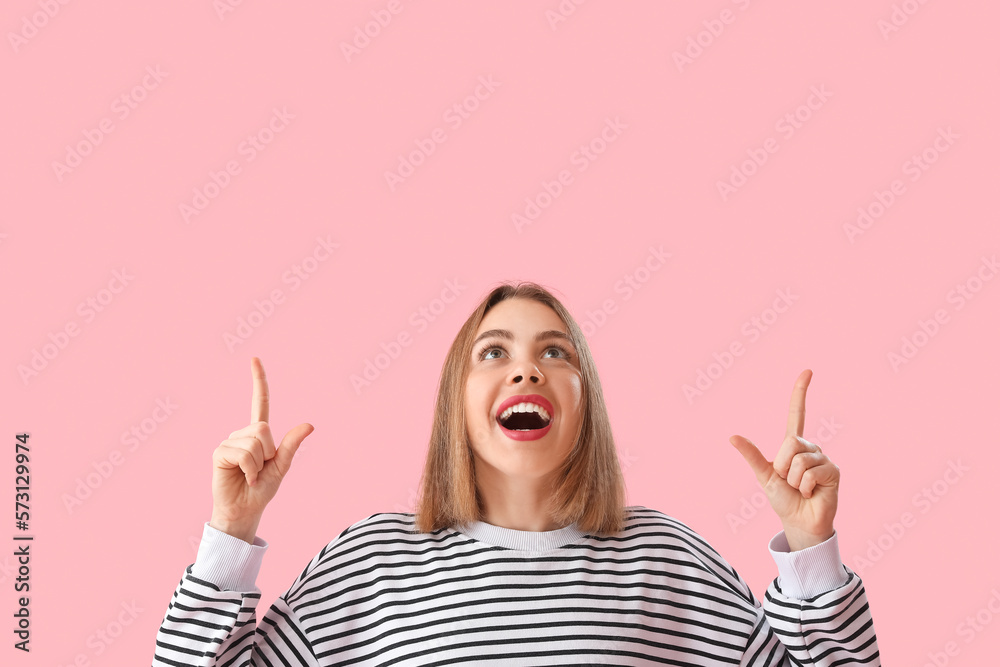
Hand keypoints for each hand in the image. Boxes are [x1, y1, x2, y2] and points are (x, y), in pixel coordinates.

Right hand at [209, 357, 313, 542]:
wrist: (245, 510)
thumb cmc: (262, 489)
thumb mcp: (282, 466)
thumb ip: (292, 445)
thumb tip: (310, 424)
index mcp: (259, 434)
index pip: (260, 402)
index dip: (258, 381)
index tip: (254, 358)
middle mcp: (242, 433)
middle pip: (264, 428)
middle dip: (269, 452)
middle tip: (261, 469)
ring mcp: (229, 442)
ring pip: (255, 442)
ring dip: (259, 464)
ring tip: (251, 475)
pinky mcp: (220, 453)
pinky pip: (244, 454)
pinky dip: (250, 469)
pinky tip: (244, 478)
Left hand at [729, 369, 839, 550]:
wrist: (799, 522)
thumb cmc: (783, 499)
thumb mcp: (764, 475)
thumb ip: (752, 455)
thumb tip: (732, 436)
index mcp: (793, 445)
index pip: (797, 413)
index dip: (800, 393)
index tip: (807, 371)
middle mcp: (810, 447)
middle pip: (791, 442)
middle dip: (783, 465)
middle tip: (788, 481)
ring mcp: (823, 458)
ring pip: (799, 459)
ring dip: (793, 479)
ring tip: (800, 488)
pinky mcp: (834, 471)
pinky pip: (810, 472)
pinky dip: (804, 486)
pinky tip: (811, 493)